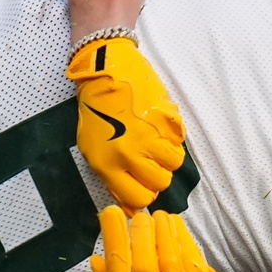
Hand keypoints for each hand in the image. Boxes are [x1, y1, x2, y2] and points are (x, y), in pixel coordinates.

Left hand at [66, 37, 184, 209]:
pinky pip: (180, 140)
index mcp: (108, 165)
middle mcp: (129, 154)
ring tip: (157, 143)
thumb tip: (131, 200)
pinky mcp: (166, 119)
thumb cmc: (96, 109)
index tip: (143, 183)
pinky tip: (160, 127)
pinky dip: (174, 137)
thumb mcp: (91, 147)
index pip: (138, 199)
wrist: (106, 71)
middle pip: (161, 183)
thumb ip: (111, 175)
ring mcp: (150, 136)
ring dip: (168, 156)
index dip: (144, 193)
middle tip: (151, 161)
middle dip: (158, 175)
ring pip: (174, 164)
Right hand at [90, 206, 242, 271]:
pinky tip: (172, 222)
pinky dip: (179, 232)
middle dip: (139, 232)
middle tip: (138, 216)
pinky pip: (189, 252)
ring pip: (168, 255)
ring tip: (155, 216)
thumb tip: (96, 258)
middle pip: (144, 263)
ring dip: (160, 228)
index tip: (110, 214)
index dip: (113, 240)